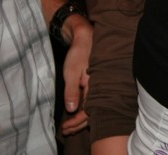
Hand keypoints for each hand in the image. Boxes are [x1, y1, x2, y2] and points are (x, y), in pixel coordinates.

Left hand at [60, 14, 91, 134]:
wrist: (85, 37)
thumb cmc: (78, 53)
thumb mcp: (71, 72)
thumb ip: (72, 90)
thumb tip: (72, 109)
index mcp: (96, 85)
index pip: (89, 110)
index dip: (77, 122)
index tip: (66, 128)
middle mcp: (102, 86)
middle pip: (94, 112)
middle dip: (79, 124)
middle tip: (66, 130)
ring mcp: (101, 84)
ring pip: (95, 106)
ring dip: (82, 118)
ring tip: (70, 126)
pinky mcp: (98, 82)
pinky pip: (94, 99)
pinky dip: (86, 108)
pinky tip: (78, 111)